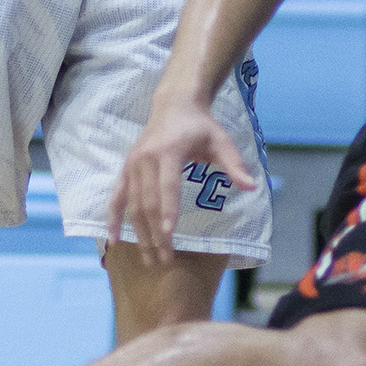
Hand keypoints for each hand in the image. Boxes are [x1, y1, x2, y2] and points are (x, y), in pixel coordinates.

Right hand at [107, 101, 254, 266]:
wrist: (173, 105)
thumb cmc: (200, 127)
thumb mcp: (221, 141)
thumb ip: (234, 164)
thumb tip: (252, 187)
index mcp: (169, 150)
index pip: (167, 185)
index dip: (168, 209)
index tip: (169, 234)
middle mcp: (145, 158)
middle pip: (148, 201)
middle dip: (155, 232)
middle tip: (165, 260)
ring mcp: (132, 164)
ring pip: (132, 204)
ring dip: (139, 233)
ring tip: (149, 259)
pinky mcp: (125, 169)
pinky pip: (116, 197)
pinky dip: (113, 218)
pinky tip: (113, 239)